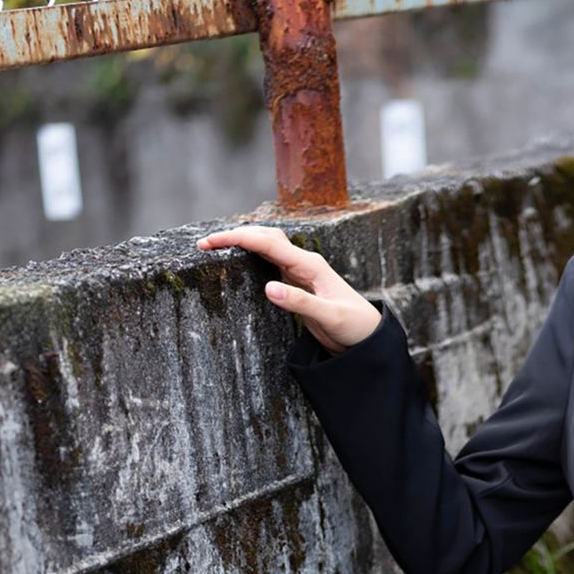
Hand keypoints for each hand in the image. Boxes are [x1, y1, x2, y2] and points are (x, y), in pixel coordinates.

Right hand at [194, 223, 382, 353]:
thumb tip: (268, 288)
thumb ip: (300, 303)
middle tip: (204, 244)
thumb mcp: (329, 318)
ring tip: (214, 247)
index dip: (237, 239)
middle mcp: (304, 262)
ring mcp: (301, 271)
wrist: (369, 336)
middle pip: (264, 237)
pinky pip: (271, 262)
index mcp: (310, 265)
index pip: (267, 243)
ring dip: (242, 243)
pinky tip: (238, 260)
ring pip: (266, 247)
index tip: (210, 243)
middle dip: (233, 237)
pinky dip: (251, 256)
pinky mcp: (298, 283)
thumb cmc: (354, 326)